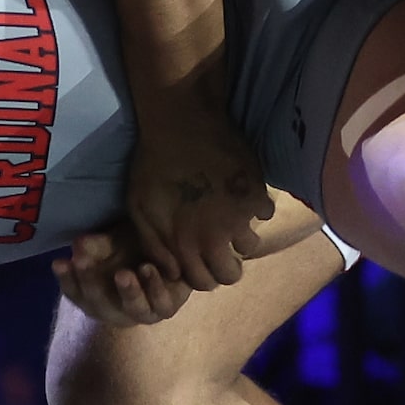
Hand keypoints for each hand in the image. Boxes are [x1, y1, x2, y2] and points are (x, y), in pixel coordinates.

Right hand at [54, 224, 191, 326]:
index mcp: (95, 295)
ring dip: (128, 292)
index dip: (66, 279)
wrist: (170, 250)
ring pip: (133, 309)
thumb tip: (77, 244)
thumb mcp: (112, 242)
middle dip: (89, 282)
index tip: (59, 262)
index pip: (75, 293)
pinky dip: (154, 287)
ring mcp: (142, 312)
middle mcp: (115, 310)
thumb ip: (96, 246)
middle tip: (81, 261)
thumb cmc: (134, 248)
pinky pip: (161, 305)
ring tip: (122, 274)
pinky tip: (147, 268)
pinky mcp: (166, 308)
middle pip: (98, 304)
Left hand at [123, 101, 276, 293]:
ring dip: (242, 236)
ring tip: (232, 219)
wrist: (181, 122)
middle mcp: (214, 238)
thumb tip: (173, 272)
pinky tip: (242, 193)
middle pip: (231, 274)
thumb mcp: (139, 209)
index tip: (204, 262)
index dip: (204, 275)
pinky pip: (265, 213)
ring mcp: (238, 217)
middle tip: (224, 248)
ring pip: (250, 246)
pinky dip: (257, 207)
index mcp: (184, 245)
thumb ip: (155, 245)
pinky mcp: (256, 194)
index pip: (203, 282)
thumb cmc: (153, 164)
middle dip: (227, 265)